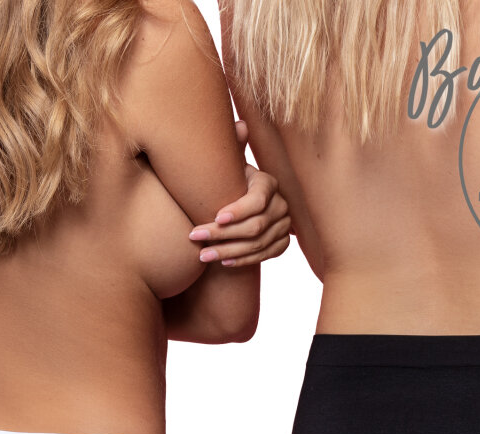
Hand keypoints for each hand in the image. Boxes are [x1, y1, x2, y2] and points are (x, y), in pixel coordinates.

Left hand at [188, 121, 292, 266]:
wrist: (241, 207)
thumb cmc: (229, 182)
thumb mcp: (229, 165)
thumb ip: (231, 148)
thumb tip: (240, 125)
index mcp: (268, 183)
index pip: (257, 200)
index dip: (237, 210)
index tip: (215, 217)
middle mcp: (281, 205)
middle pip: (254, 226)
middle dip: (223, 234)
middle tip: (195, 237)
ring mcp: (284, 226)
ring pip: (257, 244)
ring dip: (228, 251)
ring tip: (202, 255)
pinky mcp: (282, 244)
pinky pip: (264, 256)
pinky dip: (243, 260)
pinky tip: (223, 262)